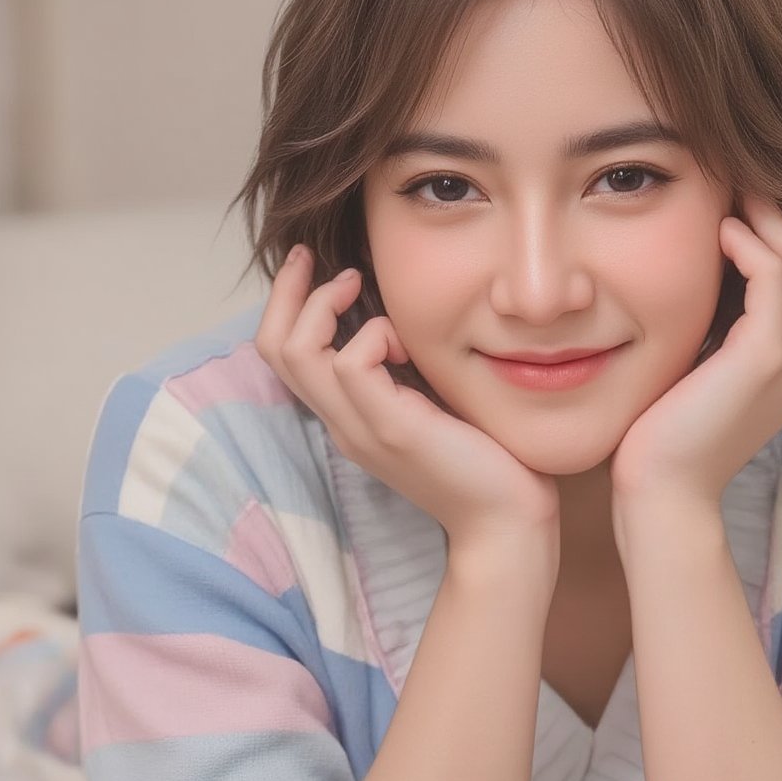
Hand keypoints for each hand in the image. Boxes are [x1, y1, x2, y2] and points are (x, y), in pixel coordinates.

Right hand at [255, 248, 560, 548]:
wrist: (507, 523)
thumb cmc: (486, 461)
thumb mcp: (433, 402)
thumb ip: (408, 370)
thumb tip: (402, 317)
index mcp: (349, 419)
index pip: (285, 357)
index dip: (288, 306)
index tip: (316, 268)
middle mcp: (343, 424)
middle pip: (274, 349)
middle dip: (288, 291)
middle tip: (313, 257)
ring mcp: (361, 429)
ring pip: (298, 351)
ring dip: (327, 304)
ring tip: (361, 289)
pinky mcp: (391, 429)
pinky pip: (352, 362)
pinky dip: (376, 334)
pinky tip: (408, 342)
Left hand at [610, 195, 781, 512]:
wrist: (662, 493)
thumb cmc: (663, 439)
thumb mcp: (694, 372)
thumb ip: (708, 331)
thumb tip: (689, 282)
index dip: (763, 229)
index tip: (725, 196)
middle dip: (766, 209)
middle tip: (728, 172)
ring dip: (758, 214)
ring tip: (722, 187)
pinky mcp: (769, 355)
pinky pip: (774, 273)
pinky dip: (749, 243)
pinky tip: (718, 227)